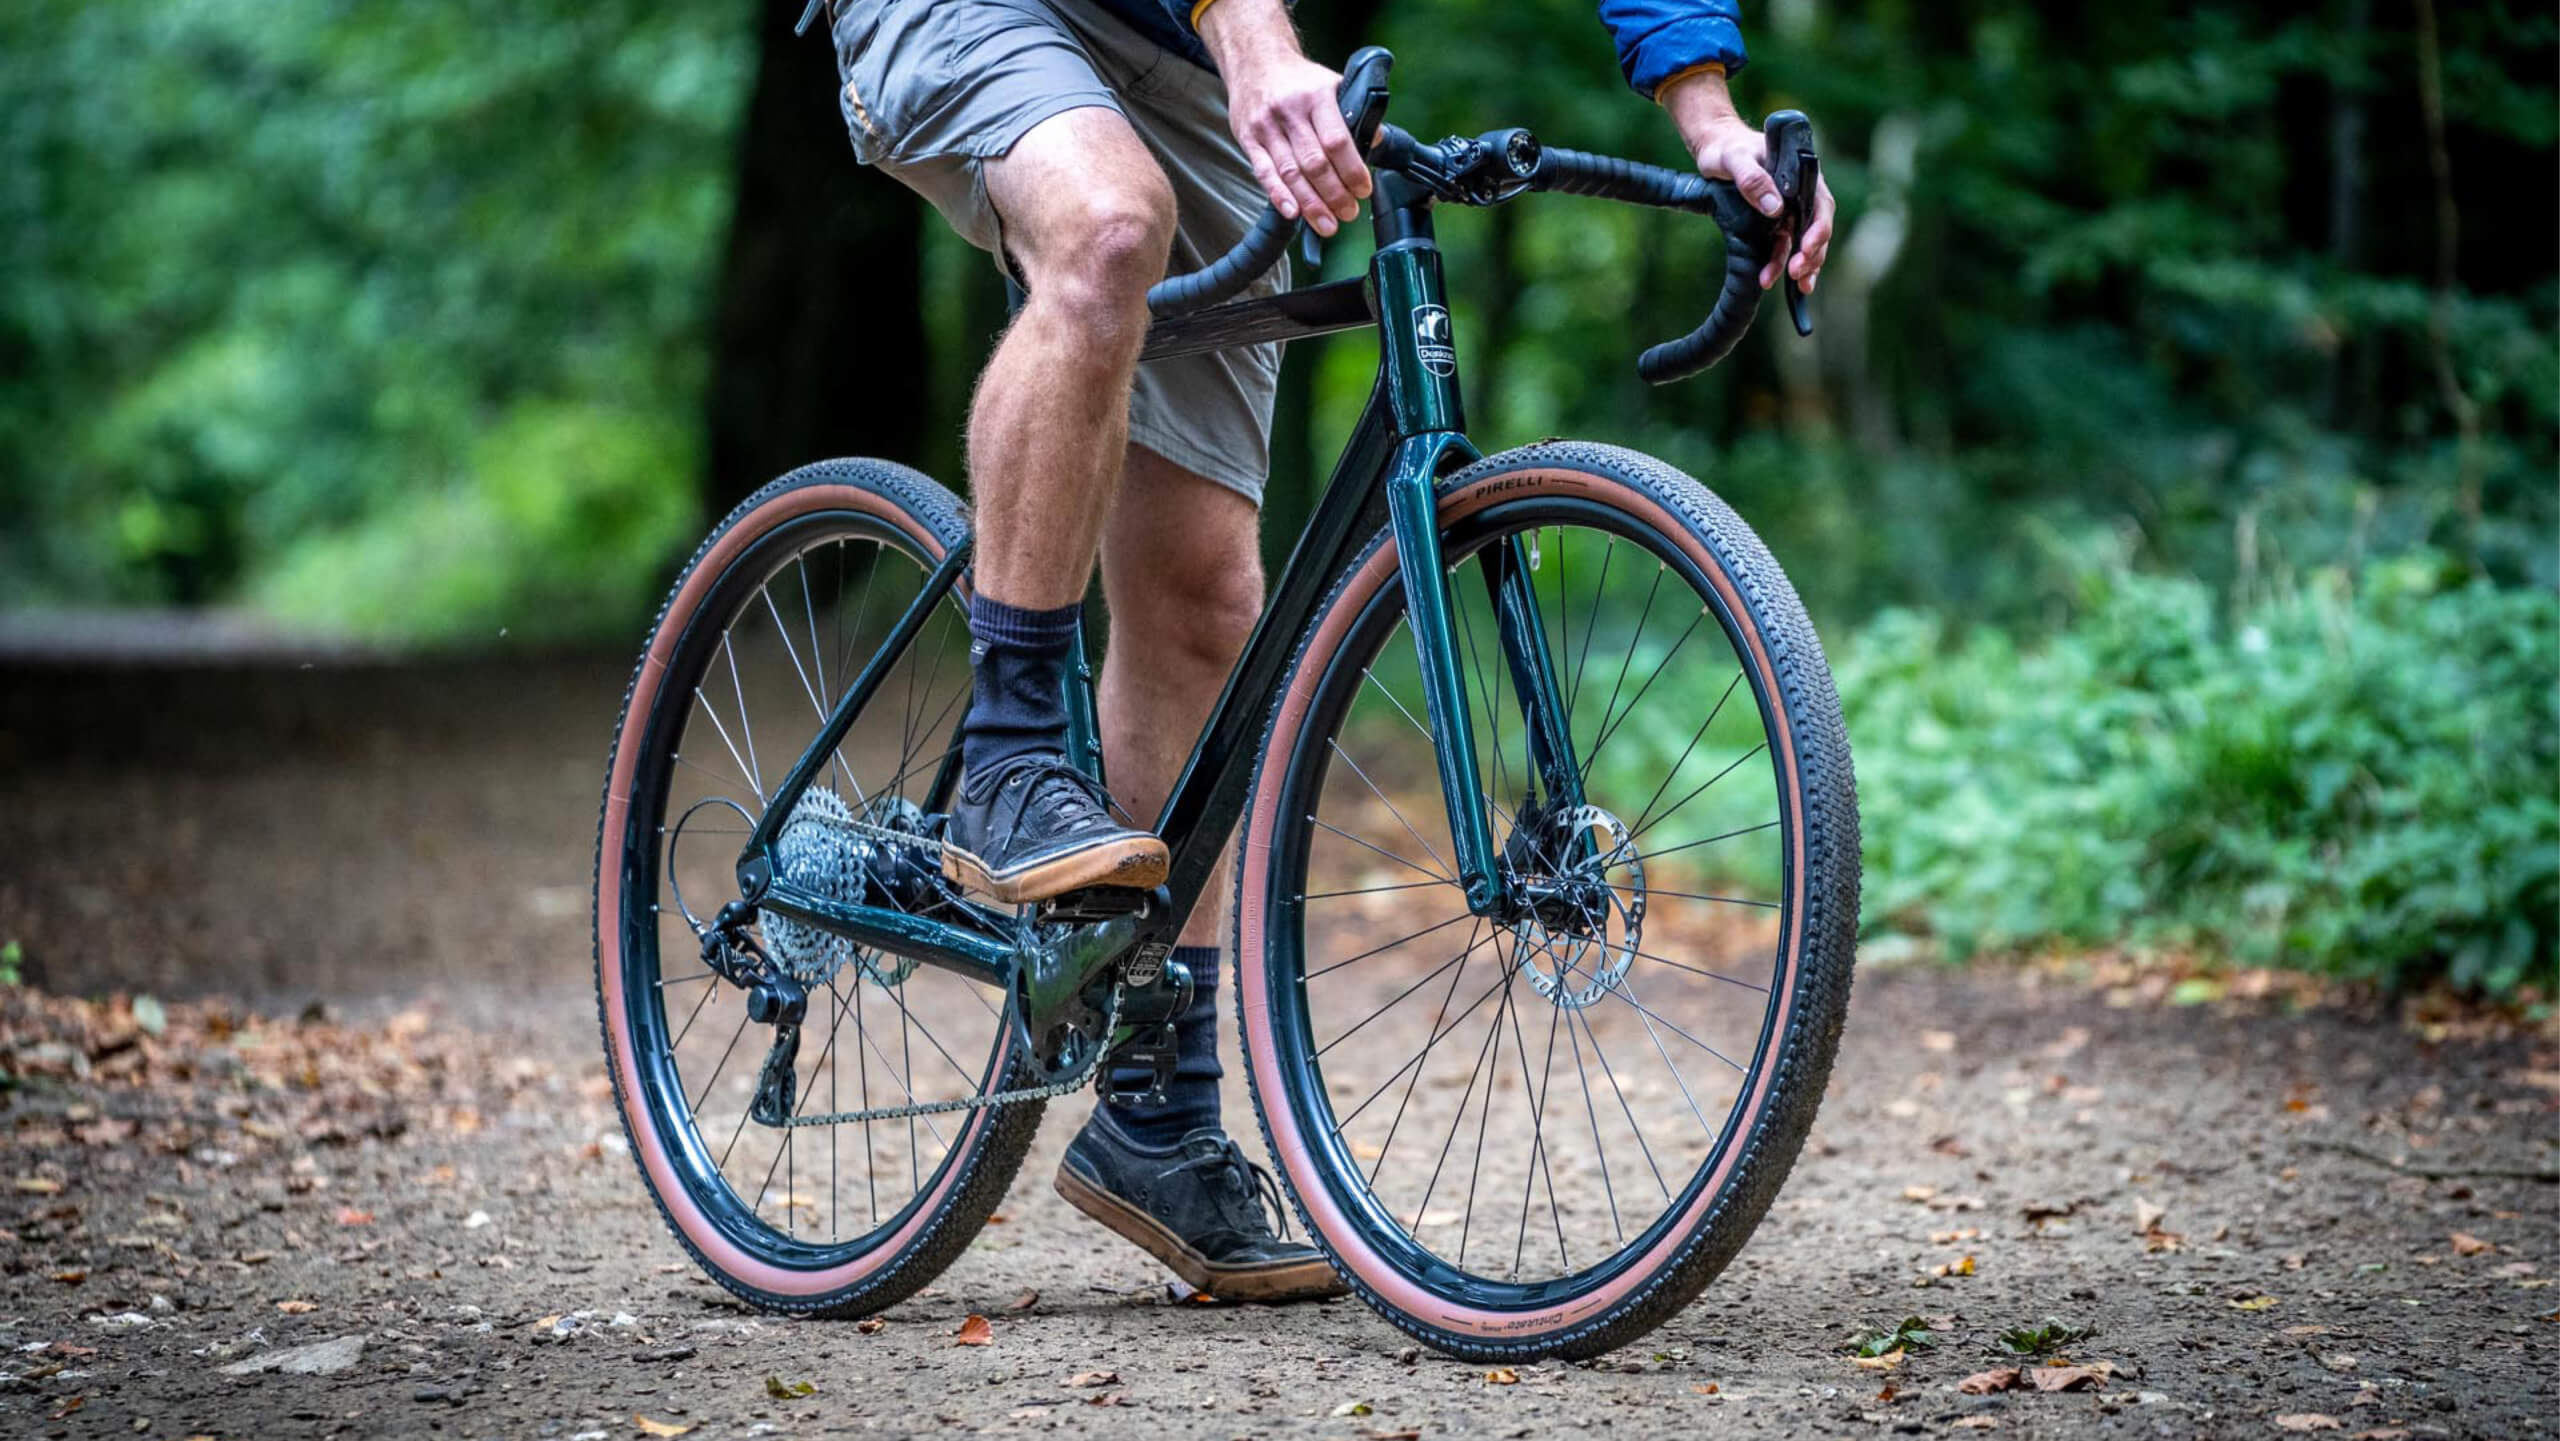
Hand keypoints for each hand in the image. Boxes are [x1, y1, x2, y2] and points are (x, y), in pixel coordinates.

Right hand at [1199, 0, 1370, 236]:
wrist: (1255, 61)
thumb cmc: (1299, 80)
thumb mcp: (1331, 84)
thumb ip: (1353, 113)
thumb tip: (1377, 140)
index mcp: (1316, 96)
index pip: (1337, 140)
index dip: (1352, 170)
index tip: (1363, 190)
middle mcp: (1290, 111)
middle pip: (1314, 162)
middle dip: (1334, 194)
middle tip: (1349, 213)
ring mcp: (1266, 126)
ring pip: (1291, 172)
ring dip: (1311, 204)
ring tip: (1328, 224)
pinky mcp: (1248, 138)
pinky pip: (1264, 172)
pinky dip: (1279, 196)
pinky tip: (1293, 213)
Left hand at [1659, 69, 1836, 293]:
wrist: (1716, 149)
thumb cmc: (1726, 149)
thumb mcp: (1734, 158)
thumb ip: (1752, 178)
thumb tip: (1774, 208)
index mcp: (1801, 175)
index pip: (1820, 205)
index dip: (1818, 229)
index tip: (1806, 248)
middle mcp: (1801, 194)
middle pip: (1816, 228)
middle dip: (1810, 254)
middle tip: (1797, 273)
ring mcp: (1790, 209)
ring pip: (1803, 241)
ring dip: (1802, 265)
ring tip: (1797, 287)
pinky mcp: (1776, 221)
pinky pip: (1788, 245)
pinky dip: (1789, 264)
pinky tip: (1790, 285)